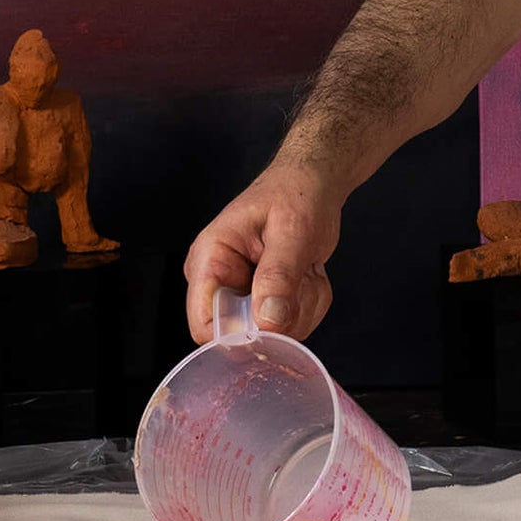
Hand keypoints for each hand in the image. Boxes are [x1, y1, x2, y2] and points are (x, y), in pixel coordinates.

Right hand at [183, 167, 345, 343]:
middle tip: (302, 278)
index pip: (205, 325)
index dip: (240, 335)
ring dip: (303, 306)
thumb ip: (279, 276)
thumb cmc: (296, 194)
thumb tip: (267, 320)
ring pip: (274, 333)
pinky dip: (309, 304)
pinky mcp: (264, 301)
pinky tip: (308, 275)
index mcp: (209, 259)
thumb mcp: (291, 230)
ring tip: (306, 270)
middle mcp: (220, 282)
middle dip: (283, 315)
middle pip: (244, 335)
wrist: (314, 185)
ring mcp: (242, 294)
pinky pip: (290, 325)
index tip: (276, 319)